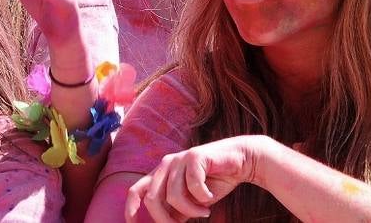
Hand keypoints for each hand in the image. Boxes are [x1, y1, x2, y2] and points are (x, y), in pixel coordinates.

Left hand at [125, 136, 267, 222]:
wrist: (240, 161)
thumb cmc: (214, 182)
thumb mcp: (191, 202)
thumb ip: (176, 212)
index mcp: (161, 173)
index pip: (136, 190)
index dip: (130, 209)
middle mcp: (166, 164)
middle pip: (152, 199)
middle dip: (165, 220)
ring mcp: (179, 158)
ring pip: (172, 196)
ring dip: (192, 210)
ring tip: (205, 211)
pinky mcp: (194, 156)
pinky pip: (192, 186)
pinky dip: (203, 198)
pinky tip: (211, 197)